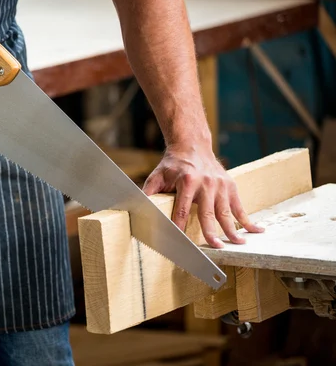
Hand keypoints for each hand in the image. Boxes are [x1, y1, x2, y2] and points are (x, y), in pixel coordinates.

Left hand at [143, 144, 263, 247]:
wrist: (192, 146)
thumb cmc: (173, 164)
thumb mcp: (157, 175)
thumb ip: (149, 192)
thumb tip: (137, 208)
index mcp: (187, 181)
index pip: (182, 209)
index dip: (179, 226)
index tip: (179, 241)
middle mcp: (207, 183)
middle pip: (208, 212)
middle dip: (211, 231)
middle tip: (215, 247)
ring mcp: (221, 184)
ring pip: (226, 211)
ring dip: (232, 229)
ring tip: (237, 243)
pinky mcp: (230, 185)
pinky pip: (239, 206)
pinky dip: (247, 219)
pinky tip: (256, 230)